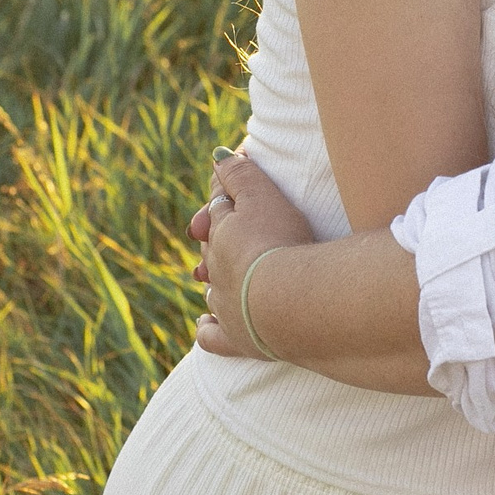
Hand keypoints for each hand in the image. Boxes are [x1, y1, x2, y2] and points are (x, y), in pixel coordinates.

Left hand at [191, 149, 314, 358]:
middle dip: (218, 240)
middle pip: (211, 251)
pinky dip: (206, 329)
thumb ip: (241, 174)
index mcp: (221, 234)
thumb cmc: (280, 242)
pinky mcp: (237, 340)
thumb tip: (218, 154)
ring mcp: (224, 307)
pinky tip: (204, 324)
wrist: (289, 301)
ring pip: (212, 289)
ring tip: (231, 276)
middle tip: (233, 232)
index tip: (232, 184)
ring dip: (216, 280)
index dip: (226, 197)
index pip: (217, 210)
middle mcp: (216, 270)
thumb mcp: (263, 196)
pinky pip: (211, 336)